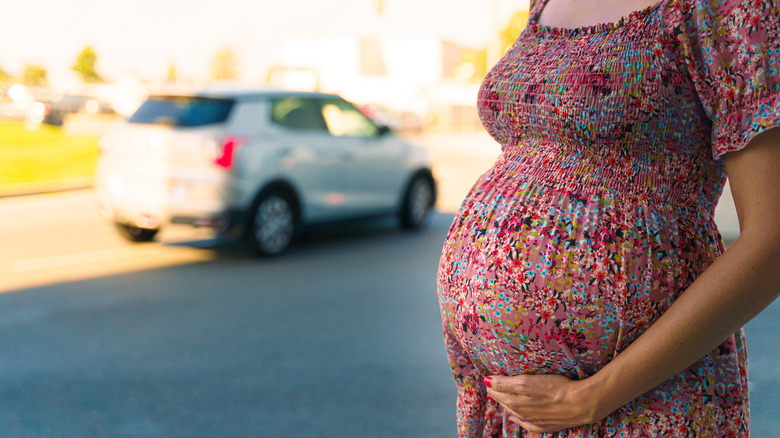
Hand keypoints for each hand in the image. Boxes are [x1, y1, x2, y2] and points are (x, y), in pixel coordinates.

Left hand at [484, 374, 604, 432]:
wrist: (579, 404)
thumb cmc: (555, 388)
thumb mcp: (526, 382)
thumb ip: (504, 382)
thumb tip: (486, 381)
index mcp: (514, 399)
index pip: (495, 388)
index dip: (491, 381)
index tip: (489, 376)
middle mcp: (519, 411)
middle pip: (502, 399)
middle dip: (496, 391)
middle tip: (494, 383)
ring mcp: (530, 419)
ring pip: (511, 410)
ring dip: (506, 402)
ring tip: (503, 395)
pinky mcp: (541, 425)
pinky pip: (524, 423)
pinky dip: (517, 418)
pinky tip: (514, 416)